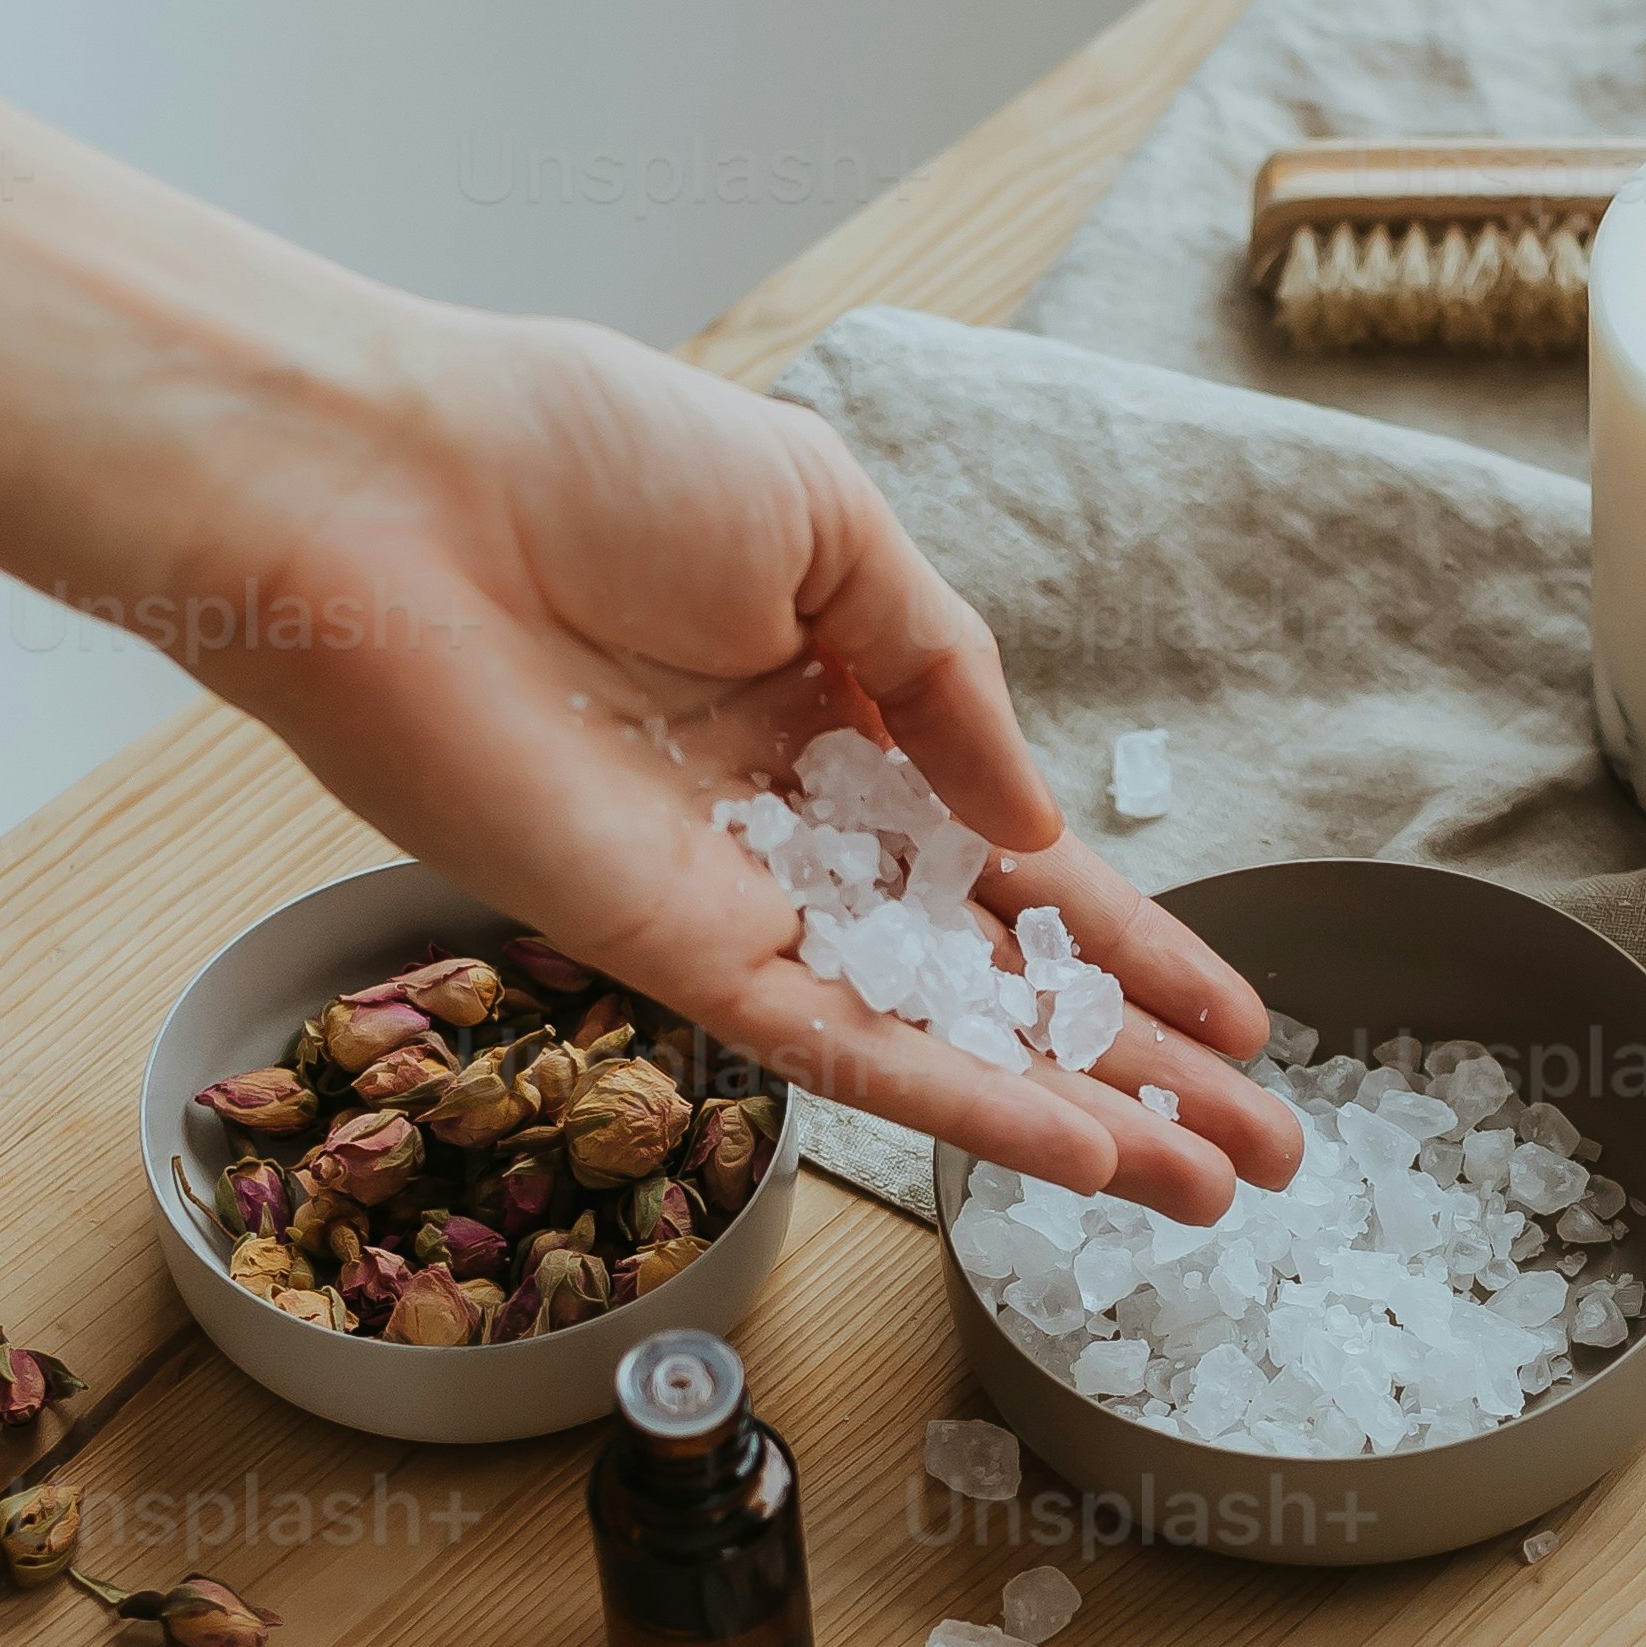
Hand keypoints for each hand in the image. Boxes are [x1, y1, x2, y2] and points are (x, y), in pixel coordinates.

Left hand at [174, 305, 1298, 1218]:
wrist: (385, 496)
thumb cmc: (576, 454)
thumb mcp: (828, 517)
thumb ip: (948, 676)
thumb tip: (1036, 822)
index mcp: (830, 707)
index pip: (1014, 858)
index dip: (1129, 943)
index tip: (1233, 1019)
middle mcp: (792, 825)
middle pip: (998, 978)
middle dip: (1136, 1065)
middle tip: (1260, 1152)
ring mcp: (736, 902)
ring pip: (942, 1041)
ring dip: (1080, 1119)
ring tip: (1208, 1192)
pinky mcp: (670, 955)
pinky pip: (843, 1051)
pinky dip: (965, 1105)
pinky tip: (1079, 1151)